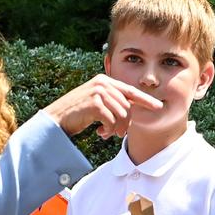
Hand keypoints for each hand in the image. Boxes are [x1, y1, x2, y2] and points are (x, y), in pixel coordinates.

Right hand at [43, 74, 161, 137]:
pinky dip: (109, 130)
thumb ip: (112, 102)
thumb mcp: (97, 103)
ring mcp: (98, 92)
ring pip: (122, 114)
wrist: (56, 119)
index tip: (158, 106)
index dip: (145, 100)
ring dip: (117, 128)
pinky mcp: (94, 103)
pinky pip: (112, 120)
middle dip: (126, 123)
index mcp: (105, 80)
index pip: (130, 91)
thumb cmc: (77, 114)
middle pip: (127, 106)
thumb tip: (130, 111)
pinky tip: (100, 133)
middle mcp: (102, 83)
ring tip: (108, 134)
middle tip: (118, 134)